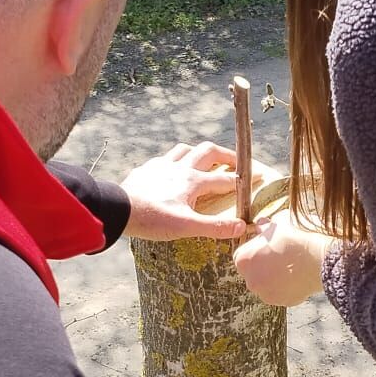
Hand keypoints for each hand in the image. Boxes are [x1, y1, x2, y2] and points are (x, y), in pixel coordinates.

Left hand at [121, 142, 245, 241]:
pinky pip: (164, 159)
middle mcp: (180, 168)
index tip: (257, 177)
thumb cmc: (152, 219)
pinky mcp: (146, 169)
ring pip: (185, 149)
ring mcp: (162, 165)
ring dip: (198, 152)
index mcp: (193, 181)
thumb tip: (242, 226)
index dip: (243, 179)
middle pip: (208, 152)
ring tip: (204, 159)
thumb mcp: (186, 227)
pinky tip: (171, 169)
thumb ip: (215, 227)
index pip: (225, 179)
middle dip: (226, 155)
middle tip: (236, 161)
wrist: (118, 209)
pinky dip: (174, 160)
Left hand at [233, 212, 332, 305]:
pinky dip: (288, 286)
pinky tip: (299, 275)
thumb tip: (262, 226)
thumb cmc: (298, 237)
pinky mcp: (284, 302)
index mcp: (244, 260)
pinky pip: (282, 293)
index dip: (256, 249)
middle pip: (254, 272)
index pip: (244, 255)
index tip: (268, 245)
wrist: (321, 257)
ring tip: (293, 265)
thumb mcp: (279, 222)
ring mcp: (267, 294)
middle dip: (264, 265)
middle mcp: (250, 281)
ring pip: (268, 284)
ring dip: (276, 277)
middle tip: (282, 255)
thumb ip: (266, 226)